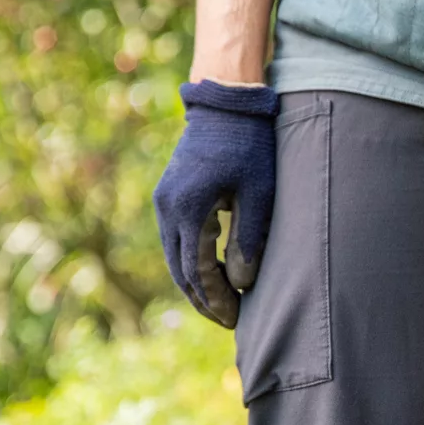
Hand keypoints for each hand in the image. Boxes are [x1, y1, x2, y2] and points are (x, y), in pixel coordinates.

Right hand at [152, 81, 277, 328]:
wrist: (226, 104)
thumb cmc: (249, 145)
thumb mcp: (259, 193)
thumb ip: (249, 239)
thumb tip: (243, 283)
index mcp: (188, 210)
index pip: (198, 271)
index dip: (217, 299)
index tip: (236, 318)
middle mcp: (167, 209)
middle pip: (180, 271)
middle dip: (204, 299)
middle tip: (229, 320)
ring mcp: (164, 201)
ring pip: (175, 258)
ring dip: (196, 283)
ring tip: (222, 303)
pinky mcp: (170, 195)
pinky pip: (177, 240)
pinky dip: (192, 262)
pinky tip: (214, 273)